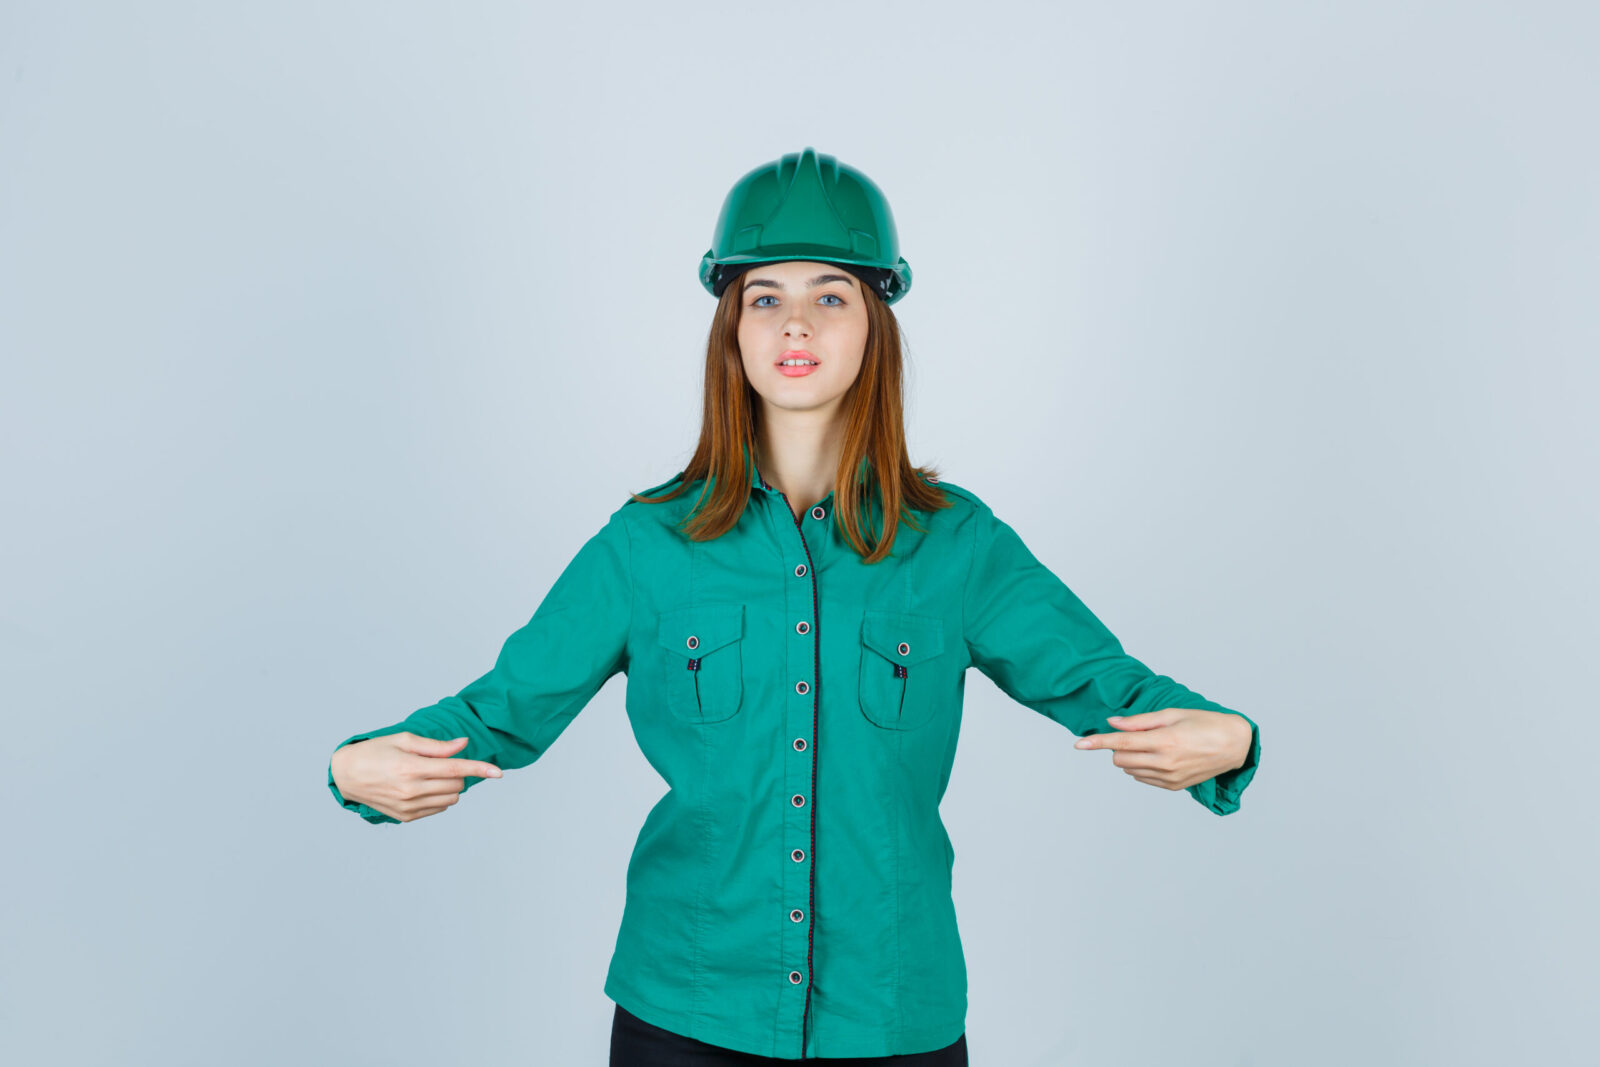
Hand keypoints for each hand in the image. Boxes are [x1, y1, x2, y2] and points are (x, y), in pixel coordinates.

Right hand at [331, 733, 502, 822]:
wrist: (346, 775)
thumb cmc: (374, 752)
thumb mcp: (404, 739)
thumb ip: (436, 746)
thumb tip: (463, 744)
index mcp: (411, 768)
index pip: (455, 770)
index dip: (480, 769)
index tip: (498, 772)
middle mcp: (411, 790)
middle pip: (457, 785)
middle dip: (458, 773)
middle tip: (439, 763)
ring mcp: (408, 807)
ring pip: (450, 799)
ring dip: (450, 787)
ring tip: (429, 775)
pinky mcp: (405, 817)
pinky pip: (438, 809)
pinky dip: (439, 798)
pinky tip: (423, 787)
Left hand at [1072, 708, 1250, 791]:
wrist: (1234, 745)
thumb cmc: (1205, 723)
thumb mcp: (1172, 714)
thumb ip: (1140, 722)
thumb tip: (1112, 723)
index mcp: (1164, 741)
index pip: (1120, 744)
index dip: (1097, 742)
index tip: (1078, 744)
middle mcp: (1165, 763)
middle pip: (1120, 759)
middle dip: (1118, 747)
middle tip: (1136, 735)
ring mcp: (1169, 778)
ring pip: (1129, 770)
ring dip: (1130, 757)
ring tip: (1152, 744)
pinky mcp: (1174, 786)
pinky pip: (1143, 778)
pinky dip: (1141, 767)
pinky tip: (1157, 756)